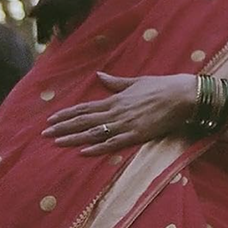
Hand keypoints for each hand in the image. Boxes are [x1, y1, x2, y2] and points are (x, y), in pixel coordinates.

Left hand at [43, 72, 195, 154]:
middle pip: (84, 121)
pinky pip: (112, 143)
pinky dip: (97, 148)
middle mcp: (117, 112)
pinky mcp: (136, 135)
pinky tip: (83, 152)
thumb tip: (99, 75)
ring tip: (57, 143)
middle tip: (44, 134)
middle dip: (63, 127)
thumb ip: (116, 82)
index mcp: (116, 99)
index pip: (85, 108)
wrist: (182, 96)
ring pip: (94, 133)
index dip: (67, 114)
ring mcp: (126, 124)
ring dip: (74, 138)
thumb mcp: (137, 81)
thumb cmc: (162, 87)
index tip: (51, 119)